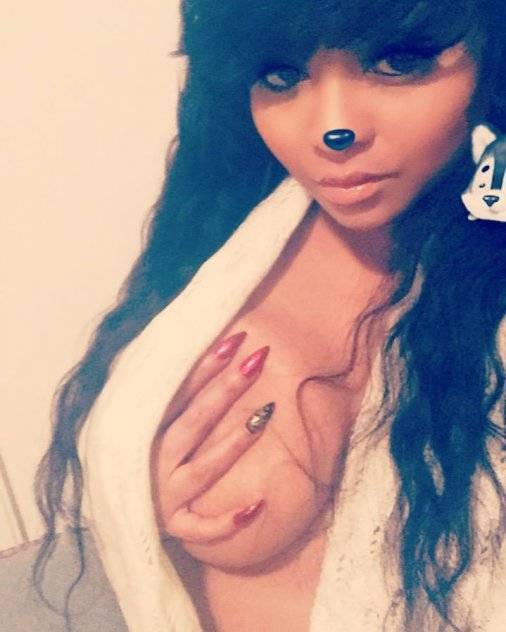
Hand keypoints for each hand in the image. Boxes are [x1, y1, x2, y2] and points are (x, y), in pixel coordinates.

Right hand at [151, 331, 273, 544]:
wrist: (115, 511)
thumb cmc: (139, 457)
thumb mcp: (145, 423)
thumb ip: (171, 396)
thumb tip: (211, 351)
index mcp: (146, 430)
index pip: (179, 392)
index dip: (207, 365)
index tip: (237, 339)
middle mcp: (155, 460)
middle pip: (194, 421)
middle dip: (226, 389)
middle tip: (257, 359)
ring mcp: (164, 495)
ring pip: (203, 470)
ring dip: (232, 444)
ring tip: (265, 415)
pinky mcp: (174, 526)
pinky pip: (201, 528)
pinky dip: (226, 522)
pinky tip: (259, 505)